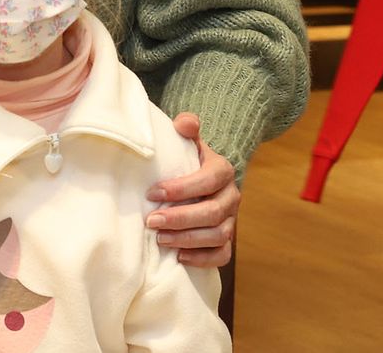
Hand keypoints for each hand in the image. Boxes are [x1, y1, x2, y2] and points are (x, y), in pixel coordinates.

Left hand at [146, 113, 239, 266]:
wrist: (202, 178)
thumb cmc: (187, 160)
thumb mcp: (188, 141)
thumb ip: (186, 127)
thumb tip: (186, 123)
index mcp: (222, 170)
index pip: (208, 180)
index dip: (181, 189)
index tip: (152, 193)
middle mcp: (231, 196)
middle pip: (212, 212)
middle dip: (180, 219)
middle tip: (151, 221)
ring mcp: (232, 220)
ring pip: (218, 235)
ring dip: (187, 240)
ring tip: (160, 239)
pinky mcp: (227, 241)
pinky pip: (222, 255)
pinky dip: (201, 259)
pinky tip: (178, 257)